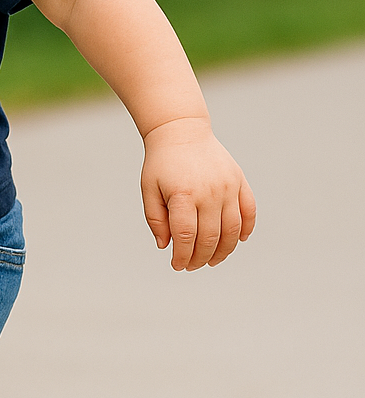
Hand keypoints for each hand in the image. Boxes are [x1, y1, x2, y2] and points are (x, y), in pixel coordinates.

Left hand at [140, 117, 255, 270]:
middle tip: (192, 266)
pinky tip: (237, 242)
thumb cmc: (161, 163)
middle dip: (201, 258)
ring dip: (224, 251)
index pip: (186, 236)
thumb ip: (156, 219)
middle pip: (210, 237)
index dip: (182, 256)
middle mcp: (209, 192)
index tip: (177, 266)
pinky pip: (249, 212)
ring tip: (213, 261)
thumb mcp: (149, 189)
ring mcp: (228, 186)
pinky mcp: (239, 181)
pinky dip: (246, 230)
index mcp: (183, 194)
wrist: (181, 131)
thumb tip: (166, 246)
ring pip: (232, 230)